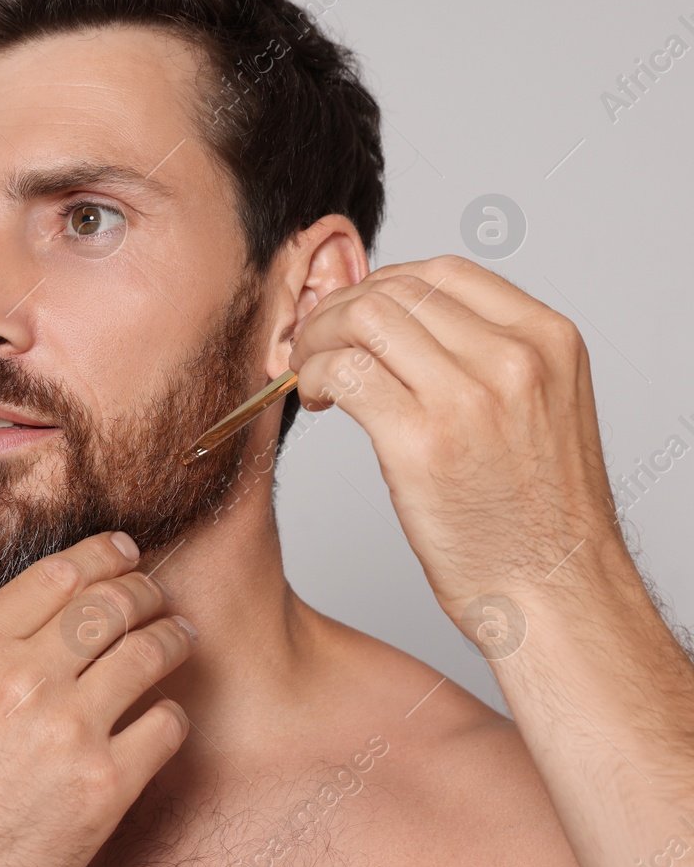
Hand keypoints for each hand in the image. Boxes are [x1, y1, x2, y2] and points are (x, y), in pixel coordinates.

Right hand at [0, 532, 194, 866]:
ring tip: (177, 640)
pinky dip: (173, 713)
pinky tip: (164, 714)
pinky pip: (166, 725)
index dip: (102, 553)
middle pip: (111, 603)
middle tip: (154, 594)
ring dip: (171, 639)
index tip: (121, 552)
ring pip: (148, 653)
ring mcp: (68, 731)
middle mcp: (24, 679)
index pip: (59, 572)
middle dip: (143, 589)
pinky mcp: (105, 785)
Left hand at [287, 253, 619, 616]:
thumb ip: (486, 356)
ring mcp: (469, 397)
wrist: (556, 593)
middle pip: (394, 290)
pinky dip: (313, 376)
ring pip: (362, 321)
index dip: (379, 286)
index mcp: (547, 340)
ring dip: (318, 340)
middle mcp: (514, 358)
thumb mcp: (539, 408)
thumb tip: (401, 320)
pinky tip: (318, 400)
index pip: (441, 273)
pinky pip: (344, 372)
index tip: (353, 316)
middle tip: (315, 345)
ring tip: (311, 374)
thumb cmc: (536, 516)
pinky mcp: (421, 442)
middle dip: (338, 311)